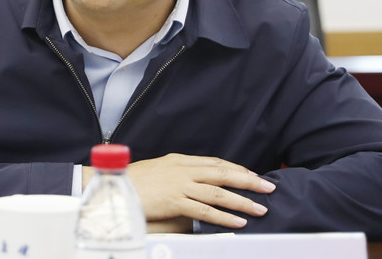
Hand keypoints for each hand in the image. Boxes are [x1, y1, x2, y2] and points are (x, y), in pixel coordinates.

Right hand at [125, 153, 274, 228]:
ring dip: (242, 201)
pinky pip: (205, 211)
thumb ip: (176, 172)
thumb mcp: (157, 169)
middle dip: (248, 181)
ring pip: (218, 193)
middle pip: (222, 174)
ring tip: (260, 209)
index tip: (251, 175)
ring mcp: (180, 186)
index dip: (235, 169)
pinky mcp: (175, 202)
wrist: (113, 187)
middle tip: (268, 187)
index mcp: (179, 160)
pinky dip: (224, 217)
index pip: (214, 163)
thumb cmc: (131, 181)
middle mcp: (183, 170)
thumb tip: (192, 180)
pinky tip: (239, 221)